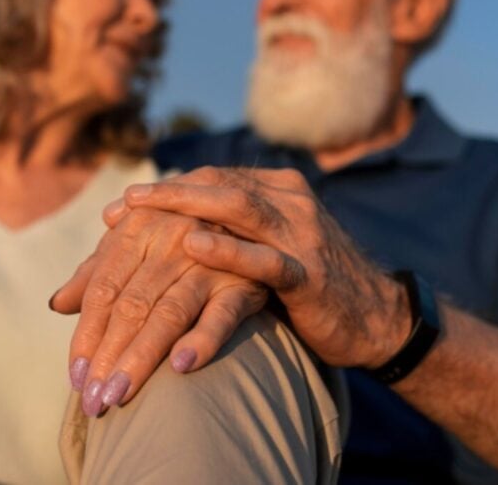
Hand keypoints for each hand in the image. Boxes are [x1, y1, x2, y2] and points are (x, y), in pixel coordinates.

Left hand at [50, 206, 267, 415]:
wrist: (246, 223)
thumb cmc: (177, 239)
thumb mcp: (138, 244)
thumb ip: (98, 273)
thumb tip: (57, 304)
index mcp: (139, 226)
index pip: (104, 289)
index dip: (87, 335)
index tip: (76, 378)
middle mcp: (172, 237)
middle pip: (131, 306)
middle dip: (108, 357)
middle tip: (93, 402)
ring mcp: (210, 260)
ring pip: (168, 313)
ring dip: (140, 358)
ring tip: (119, 397)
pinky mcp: (244, 283)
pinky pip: (222, 315)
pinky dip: (202, 339)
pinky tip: (180, 368)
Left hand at [115, 166, 411, 368]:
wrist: (377, 320)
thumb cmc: (309, 286)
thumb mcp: (269, 251)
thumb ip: (229, 235)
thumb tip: (165, 236)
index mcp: (277, 191)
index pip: (212, 178)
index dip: (165, 190)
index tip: (120, 207)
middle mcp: (289, 202)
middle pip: (218, 184)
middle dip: (166, 192)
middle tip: (122, 204)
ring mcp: (302, 235)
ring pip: (238, 208)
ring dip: (183, 206)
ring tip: (139, 212)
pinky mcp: (311, 275)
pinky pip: (266, 259)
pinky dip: (228, 251)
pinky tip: (194, 246)